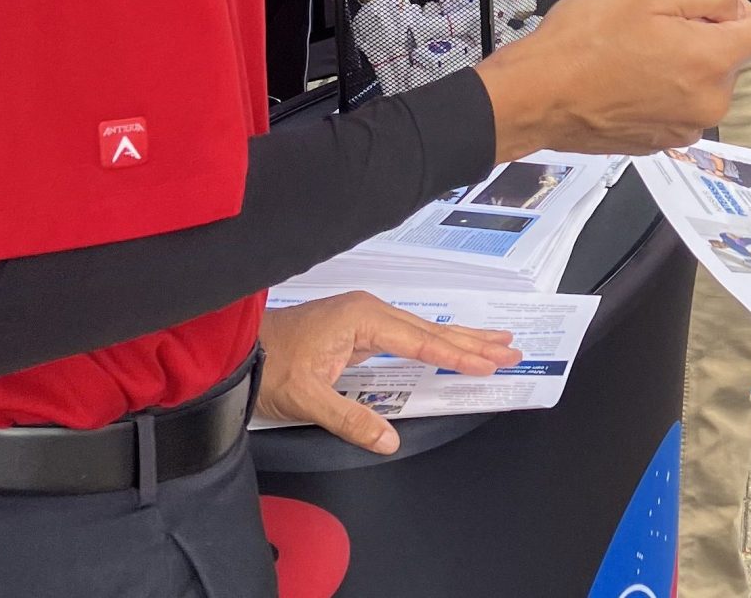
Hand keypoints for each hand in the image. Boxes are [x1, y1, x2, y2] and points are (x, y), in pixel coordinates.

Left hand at [257, 293, 519, 455]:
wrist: (237, 348)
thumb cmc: (270, 367)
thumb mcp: (308, 398)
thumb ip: (351, 419)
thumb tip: (391, 440)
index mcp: (364, 318)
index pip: (422, 341)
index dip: (457, 355)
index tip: (489, 362)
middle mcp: (371, 309)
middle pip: (432, 329)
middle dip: (473, 341)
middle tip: (513, 348)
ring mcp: (366, 316)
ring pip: (424, 329)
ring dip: (461, 338)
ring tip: (498, 341)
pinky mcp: (360, 326)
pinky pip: (409, 334)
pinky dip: (437, 340)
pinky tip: (451, 343)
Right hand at [478, 0, 750, 157]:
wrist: (535, 96)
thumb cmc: (589, 36)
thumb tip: (734, 8)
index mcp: (714, 63)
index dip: (732, 9)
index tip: (692, 6)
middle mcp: (710, 105)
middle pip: (729, 58)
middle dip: (703, 38)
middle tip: (651, 27)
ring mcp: (684, 131)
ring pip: (703, 84)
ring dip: (683, 67)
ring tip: (634, 55)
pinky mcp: (658, 146)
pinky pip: (678, 108)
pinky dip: (663, 93)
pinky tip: (626, 83)